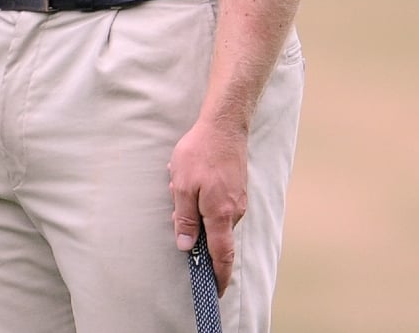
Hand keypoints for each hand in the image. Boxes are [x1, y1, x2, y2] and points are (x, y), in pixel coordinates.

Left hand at [169, 114, 249, 293]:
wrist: (224, 126)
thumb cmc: (200, 153)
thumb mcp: (182, 185)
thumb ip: (184, 218)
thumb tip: (186, 246)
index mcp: (220, 214)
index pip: (222, 255)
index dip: (219, 276)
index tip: (215, 292)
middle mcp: (234, 212)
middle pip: (218, 238)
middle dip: (199, 237)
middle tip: (180, 219)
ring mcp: (239, 201)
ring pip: (216, 219)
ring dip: (198, 212)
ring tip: (182, 186)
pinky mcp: (237, 190)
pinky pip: (220, 206)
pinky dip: (204, 202)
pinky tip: (193, 180)